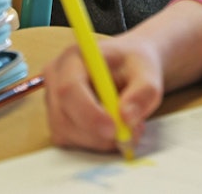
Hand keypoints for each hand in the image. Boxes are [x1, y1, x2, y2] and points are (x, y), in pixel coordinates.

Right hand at [43, 38, 161, 151]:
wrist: (129, 66)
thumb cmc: (134, 65)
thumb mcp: (149, 72)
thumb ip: (143, 92)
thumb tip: (127, 118)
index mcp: (74, 57)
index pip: (69, 89)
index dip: (89, 114)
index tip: (114, 129)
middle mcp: (56, 79)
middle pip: (64, 117)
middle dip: (97, 134)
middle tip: (131, 133)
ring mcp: (53, 101)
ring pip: (67, 134)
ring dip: (100, 140)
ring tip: (129, 126)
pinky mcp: (58, 120)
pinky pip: (71, 142)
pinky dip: (96, 143)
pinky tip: (114, 129)